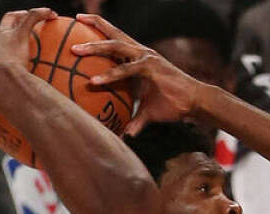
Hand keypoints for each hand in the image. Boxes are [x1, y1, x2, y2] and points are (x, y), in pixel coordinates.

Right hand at [0, 8, 58, 131]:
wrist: (3, 84)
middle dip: (1, 36)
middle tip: (12, 43)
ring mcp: (1, 35)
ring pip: (10, 18)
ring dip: (19, 17)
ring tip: (29, 20)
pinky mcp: (17, 33)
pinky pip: (31, 17)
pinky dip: (41, 13)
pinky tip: (51, 14)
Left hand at [71, 14, 205, 134]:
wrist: (194, 103)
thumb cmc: (173, 105)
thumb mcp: (147, 111)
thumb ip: (134, 120)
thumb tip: (125, 136)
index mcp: (139, 57)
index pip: (117, 38)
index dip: (100, 29)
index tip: (81, 23)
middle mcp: (141, 52)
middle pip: (114, 33)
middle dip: (93, 25)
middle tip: (74, 20)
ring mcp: (146, 58)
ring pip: (116, 46)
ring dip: (94, 47)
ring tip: (75, 50)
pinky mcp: (151, 67)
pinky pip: (126, 70)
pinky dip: (109, 75)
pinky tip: (93, 81)